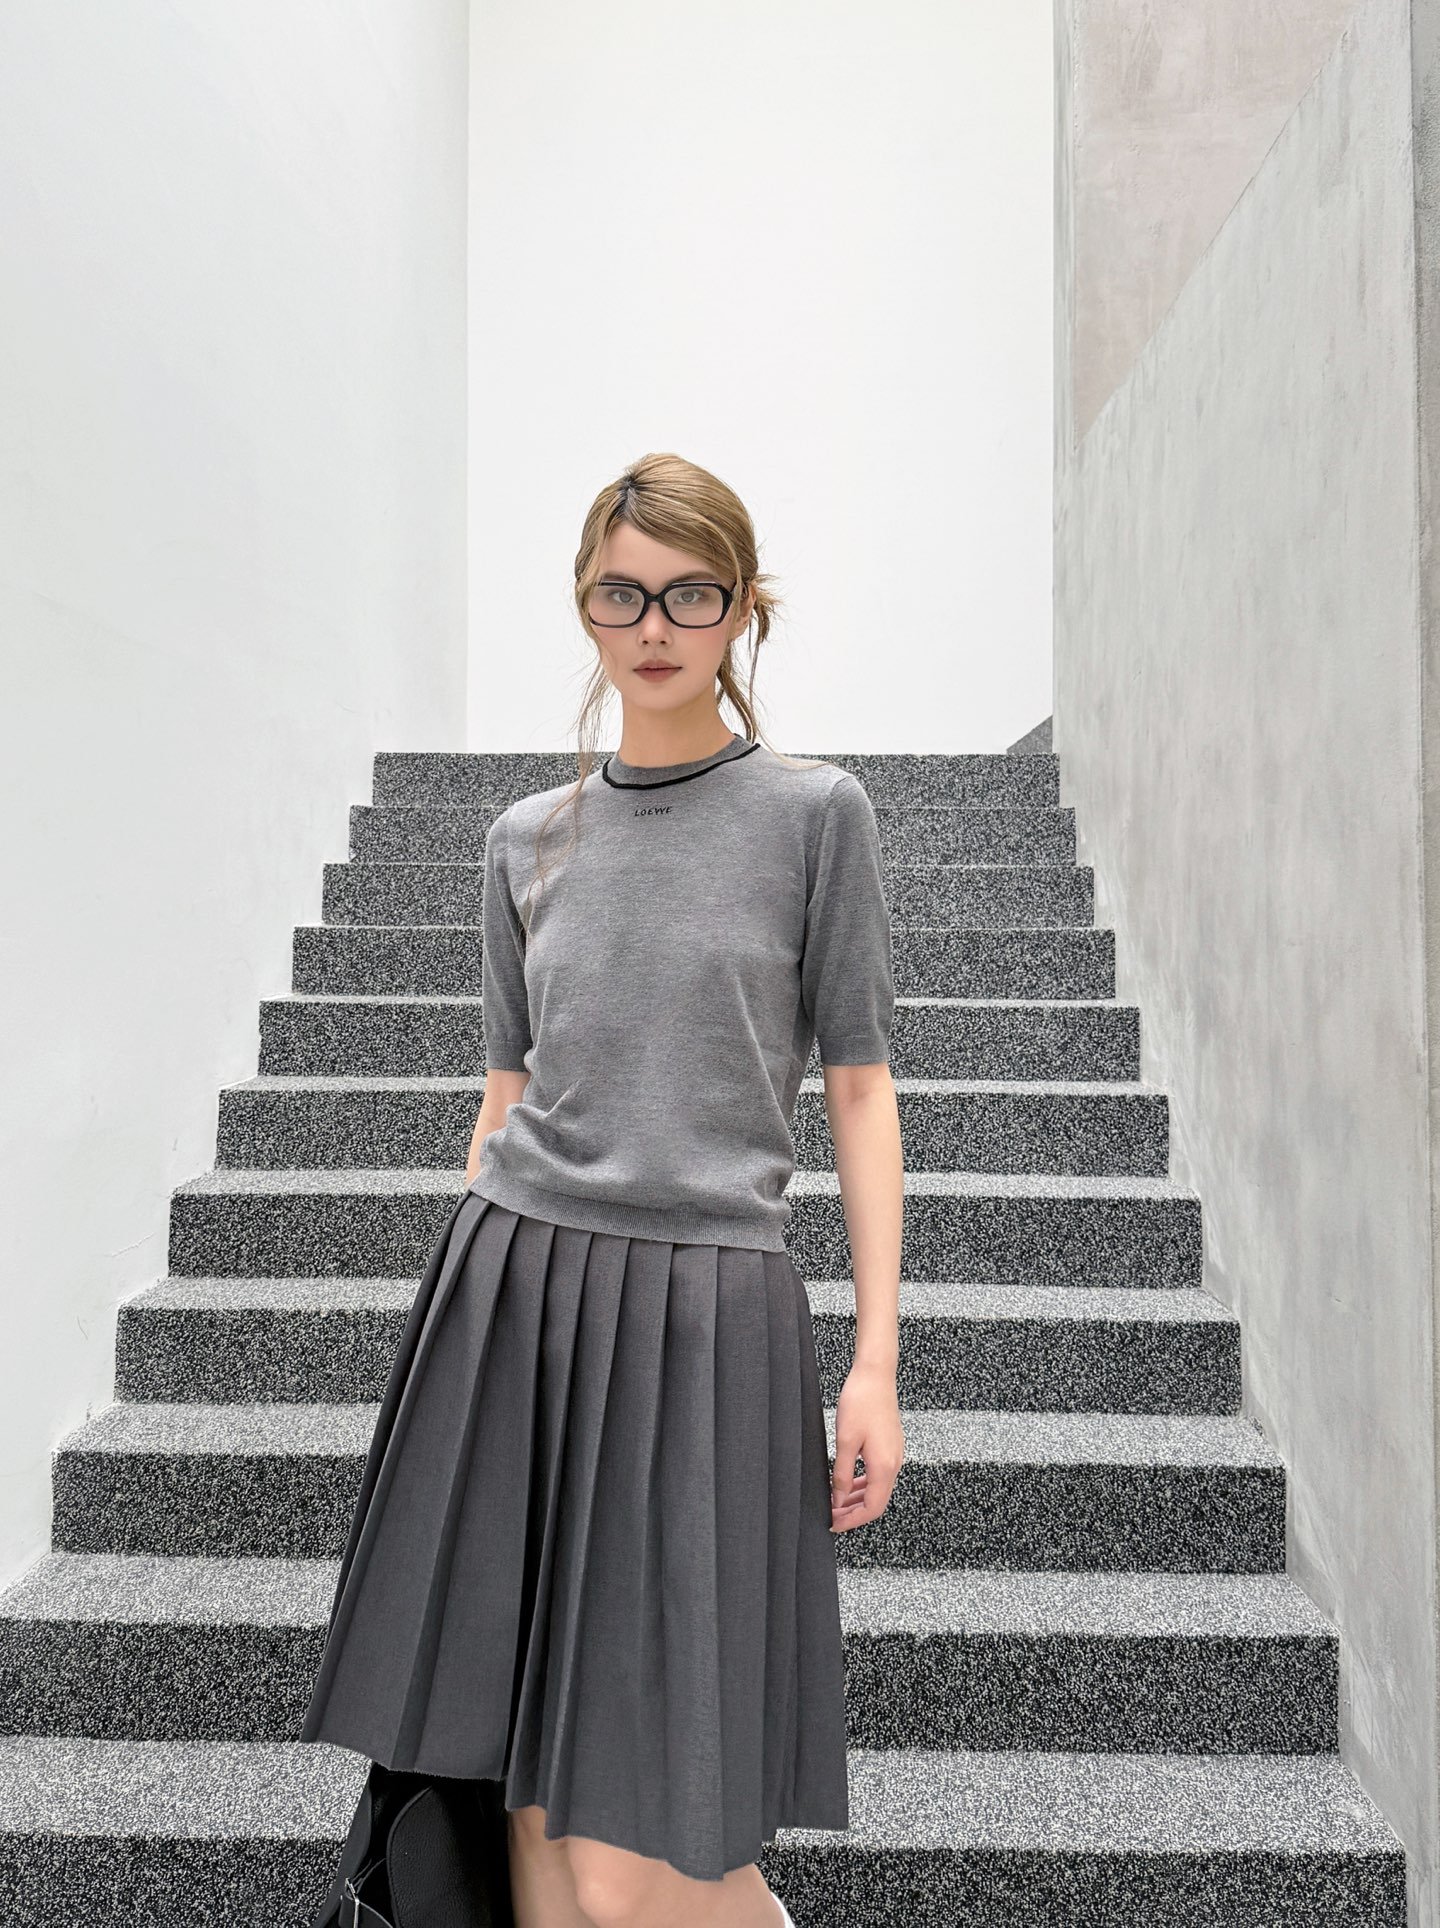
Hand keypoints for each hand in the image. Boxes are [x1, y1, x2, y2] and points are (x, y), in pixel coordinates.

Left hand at [830, 1361, 904, 1532]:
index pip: (872, 1508)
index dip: (852, 1520)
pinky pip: (878, 1474)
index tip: (833, 1524)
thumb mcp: (845, 1441)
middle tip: (831, 1516)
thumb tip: (838, 1499)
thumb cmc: (861, 1402)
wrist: (876, 1374)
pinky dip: (863, 1483)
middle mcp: (894, 1463)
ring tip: (836, 1503)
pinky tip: (848, 1482)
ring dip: (858, 1499)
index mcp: (884, 1466)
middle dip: (853, 1512)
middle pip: (877, 1501)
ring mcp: (894, 1454)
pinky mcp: (890, 1445)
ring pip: (878, 1488)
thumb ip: (842, 1474)